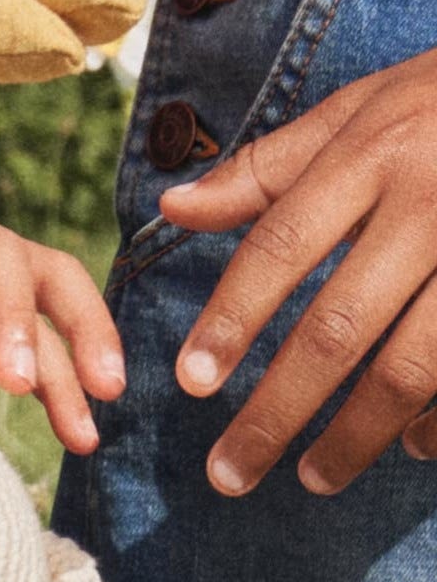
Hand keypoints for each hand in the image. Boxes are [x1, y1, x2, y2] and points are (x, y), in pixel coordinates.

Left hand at [160, 48, 436, 496]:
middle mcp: (426, 208)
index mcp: (370, 156)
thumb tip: (171, 207)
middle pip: (340, 327)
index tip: (190, 383)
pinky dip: (435, 421)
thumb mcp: (354, 111)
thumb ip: (266, 169)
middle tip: (230, 471)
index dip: (233, 316)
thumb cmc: (435, 103)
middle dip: (280, 407)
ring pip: (412, 370)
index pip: (283, 246)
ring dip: (356, 436)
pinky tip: (405, 447)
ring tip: (311, 478)